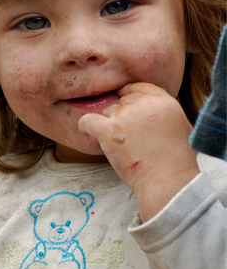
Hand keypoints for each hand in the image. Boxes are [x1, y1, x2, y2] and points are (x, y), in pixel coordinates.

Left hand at [78, 83, 199, 221]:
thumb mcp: (181, 127)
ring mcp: (124, 116)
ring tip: (120, 146)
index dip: (129, 94)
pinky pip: (88, 120)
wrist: (168, 180)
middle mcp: (142, 103)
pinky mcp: (108, 130)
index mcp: (162, 100)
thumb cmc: (177, 161)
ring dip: (109, 126)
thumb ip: (165, 113)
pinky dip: (86, 126)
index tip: (125, 102)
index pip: (138, 88)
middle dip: (122, 118)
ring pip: (106, 112)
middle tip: (128, 138)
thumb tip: (152, 112)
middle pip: (121, 102)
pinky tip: (88, 131)